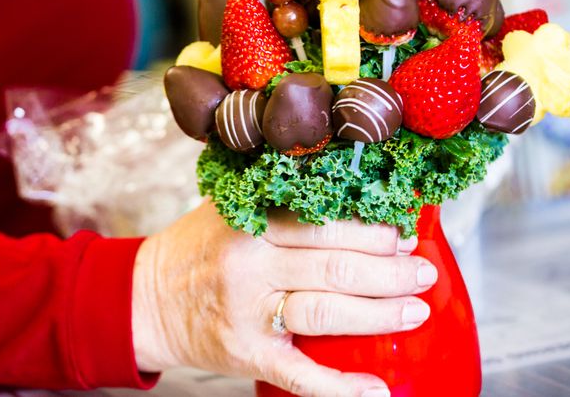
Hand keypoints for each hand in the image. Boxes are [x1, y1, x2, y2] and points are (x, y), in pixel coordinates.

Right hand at [131, 201, 436, 396]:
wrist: (145, 299)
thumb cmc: (198, 249)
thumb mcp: (231, 209)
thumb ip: (281, 201)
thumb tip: (354, 192)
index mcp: (250, 223)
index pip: (324, 224)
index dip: (371, 230)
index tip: (404, 233)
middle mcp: (250, 265)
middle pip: (334, 266)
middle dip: (390, 271)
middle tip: (423, 272)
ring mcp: (248, 313)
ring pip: (327, 313)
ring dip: (380, 315)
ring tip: (416, 311)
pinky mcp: (247, 354)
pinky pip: (301, 374)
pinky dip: (341, 387)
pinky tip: (376, 389)